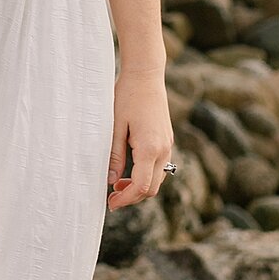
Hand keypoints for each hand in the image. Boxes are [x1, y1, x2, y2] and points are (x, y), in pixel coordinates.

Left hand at [107, 69, 175, 209]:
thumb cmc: (125, 97)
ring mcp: (168, 145)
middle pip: (153, 188)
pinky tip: (128, 171)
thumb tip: (112, 181)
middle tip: (111, 199)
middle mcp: (164, 150)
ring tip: (116, 186)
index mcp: (150, 148)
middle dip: (133, 197)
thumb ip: (114, 155)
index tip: (110, 203)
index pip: (142, 186)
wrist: (145, 76)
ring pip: (158, 178)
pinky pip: (159, 166)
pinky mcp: (166, 140)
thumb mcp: (114, 126)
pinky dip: (145, 175)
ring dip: (139, 187)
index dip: (126, 199)